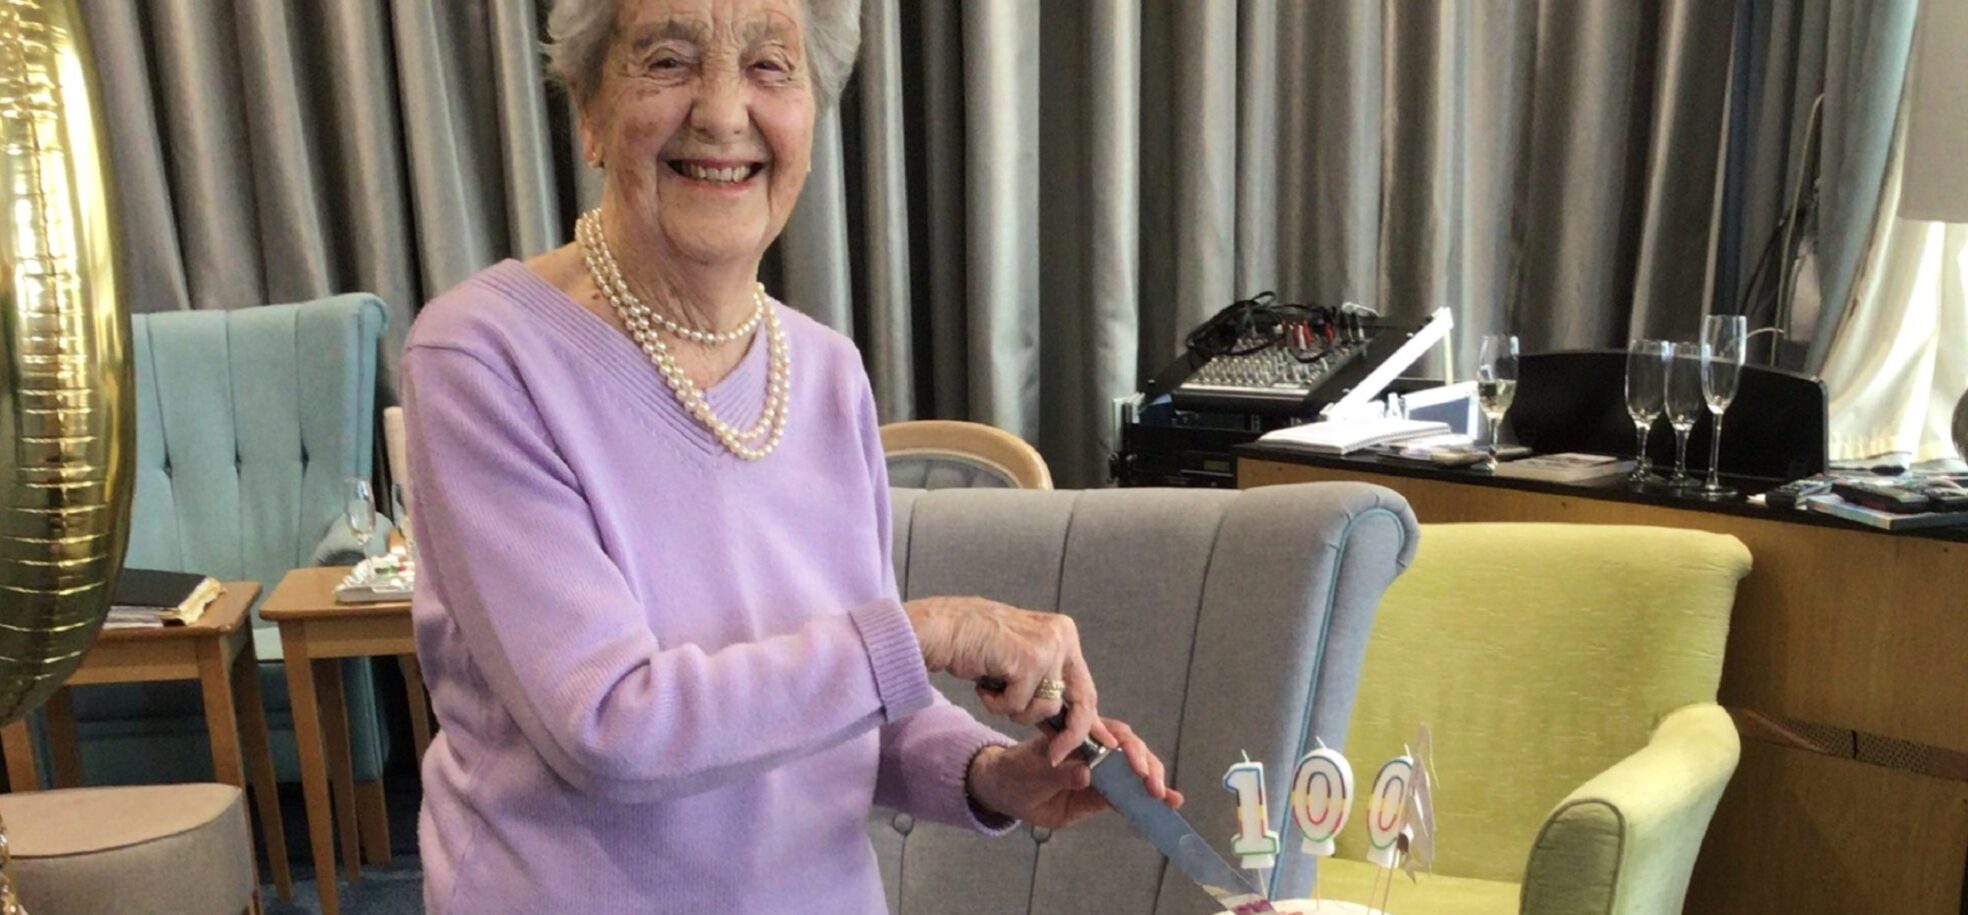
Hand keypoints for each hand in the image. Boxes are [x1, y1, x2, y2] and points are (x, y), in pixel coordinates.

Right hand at [905, 596, 1109, 764]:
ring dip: (1016, 711)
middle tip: (1054, 756)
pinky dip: (997, 704)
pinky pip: (1019, 705)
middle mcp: (1062, 636)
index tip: (1097, 745)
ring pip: (1046, 708)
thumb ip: (1046, 685)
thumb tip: (1072, 725)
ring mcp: (1048, 646)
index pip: (1084, 686)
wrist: (941, 628)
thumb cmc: (974, 643)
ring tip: (995, 691)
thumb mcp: (1021, 660)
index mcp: (1063, 633)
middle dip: (1069, 735)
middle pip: (1081, 700)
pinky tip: (984, 685)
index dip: (1088, 721)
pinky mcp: (1029, 659)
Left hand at [965, 718, 1181, 829]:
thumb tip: (1085, 774)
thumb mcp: (1033, 770)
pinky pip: (1125, 797)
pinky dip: (1144, 801)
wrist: (1005, 792)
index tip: (1135, 765)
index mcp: (1081, 735)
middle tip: (1152, 786)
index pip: (1112, 733)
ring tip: (1169, 798)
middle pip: (1131, 752)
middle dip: (1146, 766)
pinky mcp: (1100, 796)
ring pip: (1134, 774)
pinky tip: (1165, 805)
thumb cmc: (1017, 770)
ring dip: (1154, 783)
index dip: (1128, 747)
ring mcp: (1101, 773)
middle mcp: (1096, 751)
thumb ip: (1059, 772)